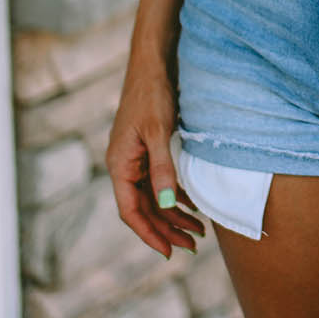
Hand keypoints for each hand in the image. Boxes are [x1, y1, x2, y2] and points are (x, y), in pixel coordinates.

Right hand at [106, 60, 206, 257]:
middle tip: (193, 244)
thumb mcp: (158, 132)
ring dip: (173, 214)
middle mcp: (124, 166)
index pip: (131, 211)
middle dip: (166, 228)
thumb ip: (162, 168)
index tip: (169, 252)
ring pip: (153, 197)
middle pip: (144, 208)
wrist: (153, 65)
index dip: (149, 234)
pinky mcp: (147, 150)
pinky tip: (191, 205)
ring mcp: (135, 159)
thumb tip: (168, 204)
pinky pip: (159, 182)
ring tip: (198, 230)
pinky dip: (174, 196)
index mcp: (120, 165)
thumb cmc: (152, 95)